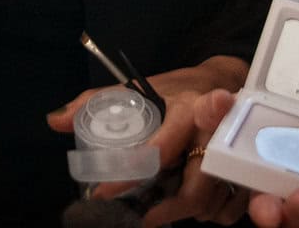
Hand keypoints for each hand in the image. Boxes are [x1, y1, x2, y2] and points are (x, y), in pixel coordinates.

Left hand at [47, 56, 248, 225]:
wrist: (221, 83)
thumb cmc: (173, 90)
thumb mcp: (136, 88)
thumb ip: (95, 102)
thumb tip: (53, 121)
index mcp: (186, 110)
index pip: (160, 149)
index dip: (131, 173)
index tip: (103, 192)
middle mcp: (214, 134)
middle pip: (195, 188)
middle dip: (167, 210)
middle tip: (139, 218)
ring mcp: (234, 155)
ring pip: (212, 202)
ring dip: (186, 214)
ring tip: (160, 211)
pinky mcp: (245, 174)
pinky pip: (228, 210)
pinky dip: (210, 214)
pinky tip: (190, 207)